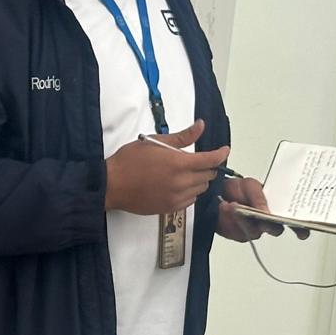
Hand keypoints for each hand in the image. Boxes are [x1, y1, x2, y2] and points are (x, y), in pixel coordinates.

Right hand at [105, 120, 229, 215]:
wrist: (111, 185)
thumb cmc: (129, 161)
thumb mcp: (154, 142)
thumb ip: (182, 137)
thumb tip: (201, 126)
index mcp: (178, 163)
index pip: (210, 160)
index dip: (221, 154)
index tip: (224, 150)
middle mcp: (181, 183)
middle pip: (208, 176)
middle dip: (207, 167)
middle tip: (197, 161)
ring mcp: (176, 198)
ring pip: (201, 189)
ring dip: (198, 180)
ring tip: (185, 174)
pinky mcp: (170, 208)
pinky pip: (190, 201)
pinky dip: (190, 192)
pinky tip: (178, 186)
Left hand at [217, 176, 310, 242]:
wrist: (215, 192)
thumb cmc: (238, 188)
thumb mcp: (250, 186)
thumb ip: (259, 198)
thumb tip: (267, 212)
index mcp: (275, 209)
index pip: (293, 221)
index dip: (300, 227)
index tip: (303, 231)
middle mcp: (267, 222)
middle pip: (274, 230)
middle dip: (268, 224)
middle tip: (260, 218)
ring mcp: (252, 229)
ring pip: (253, 232)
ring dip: (242, 219)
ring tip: (231, 204)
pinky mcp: (237, 234)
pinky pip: (236, 233)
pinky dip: (229, 221)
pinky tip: (224, 208)